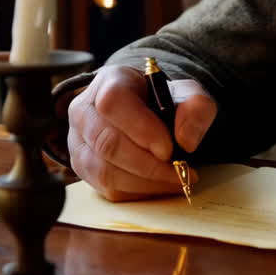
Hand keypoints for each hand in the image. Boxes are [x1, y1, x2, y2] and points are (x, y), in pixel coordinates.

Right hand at [67, 64, 217, 201]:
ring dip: (146, 183)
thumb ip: (196, 108)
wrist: (145, 111)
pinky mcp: (83, 168)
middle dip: (149, 165)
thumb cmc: (162, 101)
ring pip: (105, 171)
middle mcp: (85, 111)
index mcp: (109, 82)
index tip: (169, 148)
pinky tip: (159, 184)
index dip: (141, 129)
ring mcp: (79, 141)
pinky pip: (107, 189)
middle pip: (107, 143)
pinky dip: (138, 192)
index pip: (113, 103)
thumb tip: (185, 141)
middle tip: (180, 171)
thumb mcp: (187, 94)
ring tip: (175, 180)